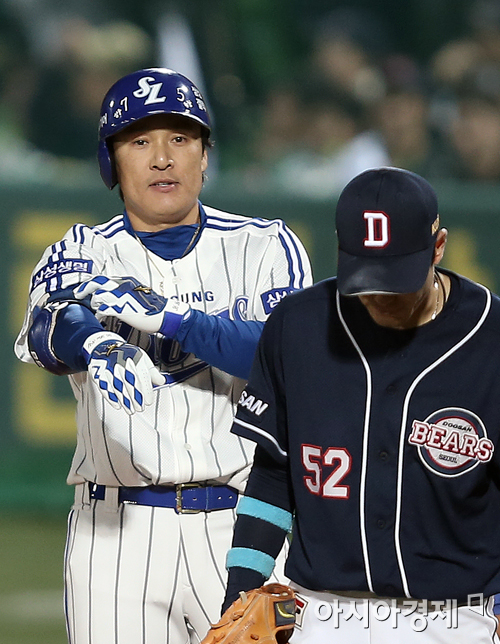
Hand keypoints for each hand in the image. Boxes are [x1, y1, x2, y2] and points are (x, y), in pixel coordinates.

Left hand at [74, 276, 189, 336]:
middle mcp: (122, 286)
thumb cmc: (154, 308)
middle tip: (78, 293)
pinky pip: (102, 309)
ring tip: (94, 309)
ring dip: (93, 304)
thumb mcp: (138, 295)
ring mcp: (120, 297)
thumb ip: (125, 293)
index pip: (105, 279)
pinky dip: (98, 314)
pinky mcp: (120, 309)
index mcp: (127, 282)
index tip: (86, 287)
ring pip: (97, 296)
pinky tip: (99, 318)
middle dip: (85, 288)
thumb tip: (114, 297)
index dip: (93, 283)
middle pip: (97, 282)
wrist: (165, 315)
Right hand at [83, 332, 164, 413]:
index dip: (146, 391)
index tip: (148, 402)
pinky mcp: (98, 372)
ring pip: (118, 387)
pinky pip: (105, 386)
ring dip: (125, 401)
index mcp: (135, 357)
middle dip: (136, 398)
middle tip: (140, 408)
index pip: (142, 376)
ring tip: (131, 410)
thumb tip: (161, 381)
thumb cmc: (127, 355)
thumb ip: (152, 372)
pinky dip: (111, 397)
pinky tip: (117, 405)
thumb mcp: (142, 359)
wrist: (106, 347)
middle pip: (130, 383)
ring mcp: (109, 367)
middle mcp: (122, 361)